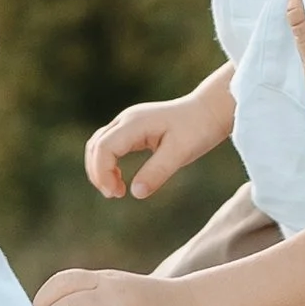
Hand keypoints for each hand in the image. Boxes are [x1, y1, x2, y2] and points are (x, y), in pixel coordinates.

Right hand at [84, 74, 230, 203]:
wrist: (209, 110)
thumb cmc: (197, 129)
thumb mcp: (180, 153)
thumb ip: (157, 172)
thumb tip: (135, 193)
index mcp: (135, 124)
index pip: (103, 148)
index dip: (103, 173)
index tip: (117, 194)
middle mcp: (126, 120)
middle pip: (96, 146)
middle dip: (98, 173)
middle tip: (115, 195)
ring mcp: (128, 122)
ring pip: (99, 145)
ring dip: (100, 168)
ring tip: (116, 190)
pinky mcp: (133, 128)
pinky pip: (109, 145)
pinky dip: (108, 163)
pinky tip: (120, 179)